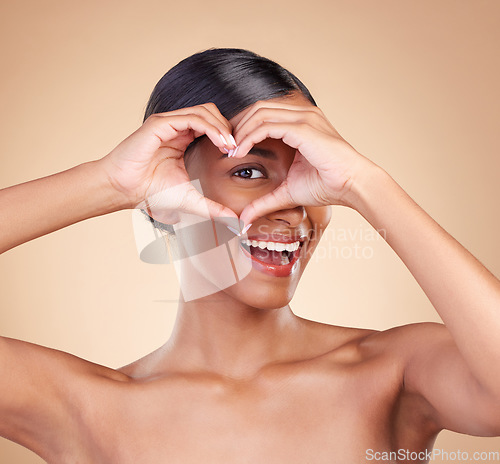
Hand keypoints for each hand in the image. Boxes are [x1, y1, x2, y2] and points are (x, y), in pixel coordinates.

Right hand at [98, 103, 237, 223]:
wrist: (124, 190)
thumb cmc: (150, 192)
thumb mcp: (190, 199)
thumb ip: (212, 208)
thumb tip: (234, 221)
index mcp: (182, 138)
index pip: (212, 125)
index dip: (227, 135)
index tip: (237, 153)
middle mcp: (176, 127)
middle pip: (211, 112)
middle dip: (228, 128)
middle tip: (237, 148)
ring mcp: (168, 123)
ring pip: (204, 112)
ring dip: (222, 127)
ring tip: (230, 146)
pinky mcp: (160, 124)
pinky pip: (192, 118)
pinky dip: (210, 128)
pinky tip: (220, 143)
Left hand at [232, 101, 377, 225]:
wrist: (352, 185)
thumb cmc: (327, 185)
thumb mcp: (287, 192)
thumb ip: (265, 201)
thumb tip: (246, 219)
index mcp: (300, 123)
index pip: (263, 115)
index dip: (243, 129)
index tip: (230, 149)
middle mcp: (301, 115)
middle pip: (257, 109)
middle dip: (237, 126)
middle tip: (224, 147)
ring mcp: (303, 118)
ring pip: (259, 113)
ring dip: (240, 131)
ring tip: (230, 150)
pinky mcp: (303, 127)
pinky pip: (266, 125)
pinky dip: (249, 137)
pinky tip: (240, 152)